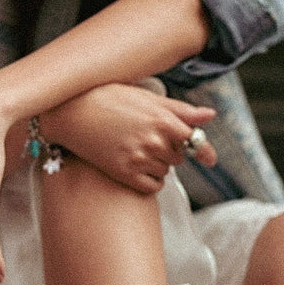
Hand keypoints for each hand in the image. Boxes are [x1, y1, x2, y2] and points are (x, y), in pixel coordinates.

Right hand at [44, 83, 216, 193]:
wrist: (72, 112)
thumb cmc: (110, 98)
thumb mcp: (148, 97)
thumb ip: (182, 110)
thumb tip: (210, 115)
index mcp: (163, 119)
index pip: (194, 141)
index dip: (202, 148)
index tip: (211, 159)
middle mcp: (154, 140)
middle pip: (179, 157)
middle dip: (169, 149)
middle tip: (147, 136)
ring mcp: (139, 159)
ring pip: (166, 171)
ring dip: (158, 164)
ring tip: (136, 147)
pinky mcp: (125, 174)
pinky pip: (153, 186)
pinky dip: (150, 180)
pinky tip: (137, 166)